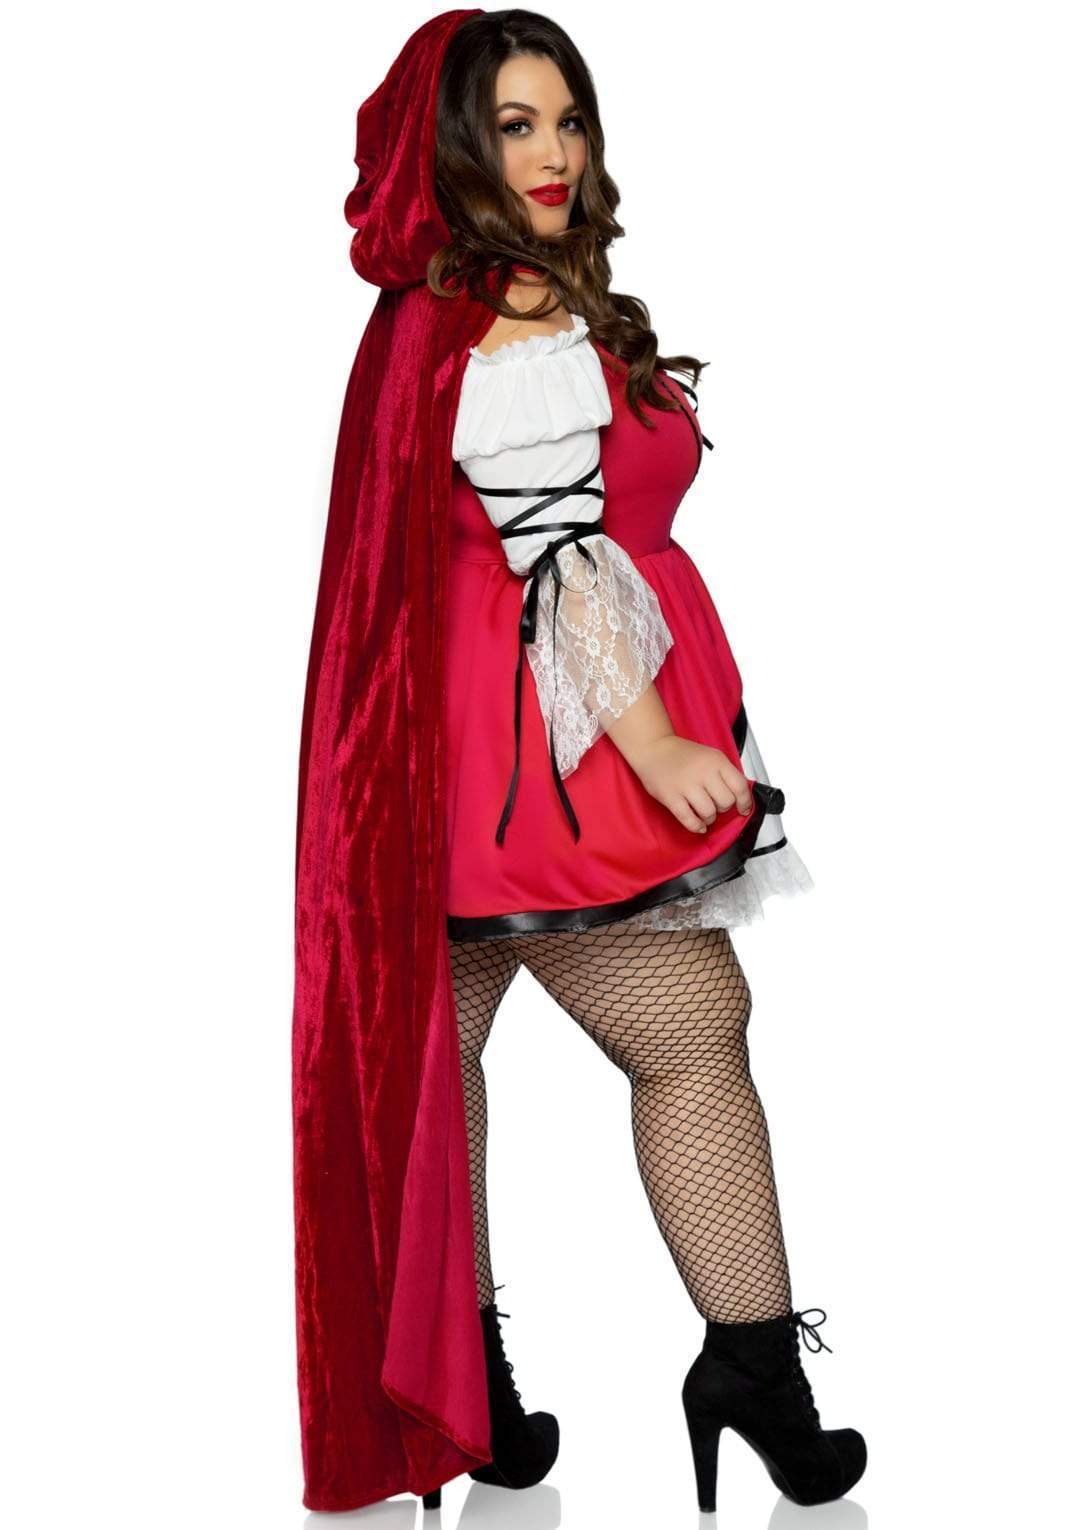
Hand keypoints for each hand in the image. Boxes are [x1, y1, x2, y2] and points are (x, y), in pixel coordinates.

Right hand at [632, 735, 754, 834]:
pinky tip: (698, 825)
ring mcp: (686, 785)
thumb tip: (740, 796)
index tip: (743, 809)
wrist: (653, 748)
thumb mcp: (710, 755)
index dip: (745, 802)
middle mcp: (703, 772)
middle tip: (716, 805)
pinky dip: (697, 826)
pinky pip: (689, 819)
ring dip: (709, 818)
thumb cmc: (681, 754)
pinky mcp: (671, 797)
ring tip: (704, 813)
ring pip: (709, 813)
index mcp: (716, 761)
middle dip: (723, 808)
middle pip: (726, 802)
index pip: (740, 786)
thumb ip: (725, 773)